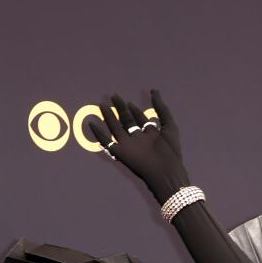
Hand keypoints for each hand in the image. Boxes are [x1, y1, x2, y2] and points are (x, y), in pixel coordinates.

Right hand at [82, 87, 189, 201]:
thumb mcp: (169, 126)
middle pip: (127, 121)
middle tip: (114, 96)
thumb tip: (154, 90)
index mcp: (150, 134)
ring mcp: (129, 145)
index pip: (141, 119)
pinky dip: (98, 134)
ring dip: (109, 116)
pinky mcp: (121, 153)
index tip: (129, 101)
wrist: (166, 171)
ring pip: (116, 128)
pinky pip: (107, 143)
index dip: (136, 110)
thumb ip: (162, 108)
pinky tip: (91, 123)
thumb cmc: (170, 151)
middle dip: (121, 108)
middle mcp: (138, 139)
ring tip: (103, 105)